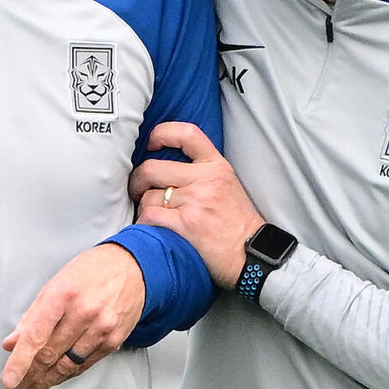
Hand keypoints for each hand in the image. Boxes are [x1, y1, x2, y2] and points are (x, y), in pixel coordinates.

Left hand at [1, 243, 145, 388]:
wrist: (131, 267)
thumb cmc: (91, 271)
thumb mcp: (56, 284)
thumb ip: (32, 315)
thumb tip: (12, 342)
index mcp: (63, 294)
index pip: (35, 336)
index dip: (19, 362)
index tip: (9, 380)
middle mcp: (83, 312)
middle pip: (50, 354)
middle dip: (29, 376)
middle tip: (16, 387)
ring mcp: (101, 328)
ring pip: (67, 365)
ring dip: (46, 381)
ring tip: (32, 388)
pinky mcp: (114, 340)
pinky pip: (85, 364)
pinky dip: (67, 374)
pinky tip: (56, 377)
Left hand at [129, 122, 263, 288]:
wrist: (252, 255)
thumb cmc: (237, 224)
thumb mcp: (227, 184)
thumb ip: (202, 171)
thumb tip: (168, 164)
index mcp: (217, 166)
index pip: (187, 133)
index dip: (162, 133)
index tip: (152, 143)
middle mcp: (206, 179)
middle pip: (152, 168)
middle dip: (137, 181)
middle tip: (137, 190)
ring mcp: (195, 201)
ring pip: (148, 196)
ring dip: (144, 208)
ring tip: (151, 216)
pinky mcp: (186, 225)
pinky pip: (149, 217)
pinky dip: (144, 223)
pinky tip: (151, 228)